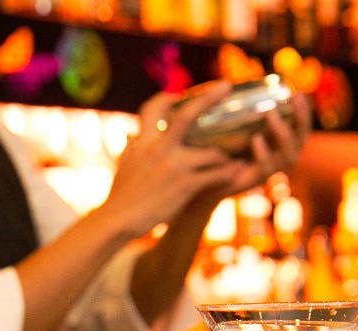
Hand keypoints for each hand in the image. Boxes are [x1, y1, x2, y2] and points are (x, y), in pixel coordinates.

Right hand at [99, 81, 250, 239]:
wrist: (119, 219)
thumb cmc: (121, 195)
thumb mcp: (125, 163)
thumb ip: (134, 146)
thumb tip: (132, 135)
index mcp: (144, 140)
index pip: (154, 107)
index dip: (168, 97)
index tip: (179, 95)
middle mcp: (160, 148)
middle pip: (188, 115)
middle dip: (209, 97)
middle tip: (226, 85)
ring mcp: (174, 166)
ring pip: (211, 151)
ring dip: (226, 153)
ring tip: (238, 152)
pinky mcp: (185, 185)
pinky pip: (214, 175)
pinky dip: (228, 172)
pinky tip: (238, 170)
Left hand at [193, 90, 311, 207]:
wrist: (204, 179)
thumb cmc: (217, 149)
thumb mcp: (227, 127)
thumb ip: (234, 111)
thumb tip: (225, 84)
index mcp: (276, 140)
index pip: (299, 125)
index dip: (304, 110)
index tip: (298, 92)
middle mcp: (277, 155)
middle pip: (301, 139)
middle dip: (302, 118)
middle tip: (296, 98)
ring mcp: (268, 169)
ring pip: (289, 155)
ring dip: (283, 133)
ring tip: (271, 115)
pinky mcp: (255, 180)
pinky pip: (266, 168)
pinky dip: (263, 153)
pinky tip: (256, 139)